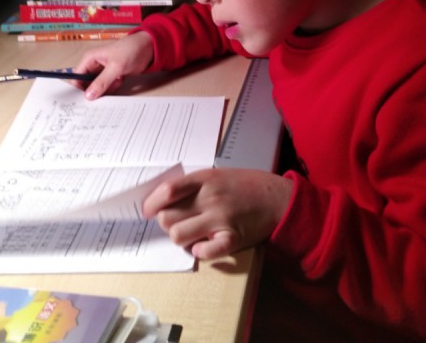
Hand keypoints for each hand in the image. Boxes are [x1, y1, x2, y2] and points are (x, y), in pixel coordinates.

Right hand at [73, 31, 153, 98]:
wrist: (147, 48)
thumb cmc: (130, 50)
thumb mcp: (116, 67)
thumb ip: (102, 82)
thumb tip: (88, 95)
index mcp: (89, 59)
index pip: (76, 76)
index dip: (76, 89)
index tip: (81, 101)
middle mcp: (93, 65)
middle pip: (85, 84)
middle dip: (92, 91)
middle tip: (101, 95)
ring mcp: (102, 72)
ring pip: (96, 88)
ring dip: (105, 89)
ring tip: (116, 81)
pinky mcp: (111, 77)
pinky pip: (106, 88)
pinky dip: (112, 88)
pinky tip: (120, 81)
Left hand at [143, 168, 293, 259]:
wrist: (277, 197)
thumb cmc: (245, 185)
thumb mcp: (217, 174)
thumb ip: (193, 185)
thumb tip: (163, 199)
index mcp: (205, 178)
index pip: (167, 191)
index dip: (151, 204)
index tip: (147, 211)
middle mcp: (210, 198)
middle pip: (167, 218)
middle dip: (166, 222)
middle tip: (177, 221)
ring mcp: (220, 219)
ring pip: (178, 236)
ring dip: (180, 237)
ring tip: (191, 233)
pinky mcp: (232, 239)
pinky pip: (203, 252)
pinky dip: (199, 251)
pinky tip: (204, 245)